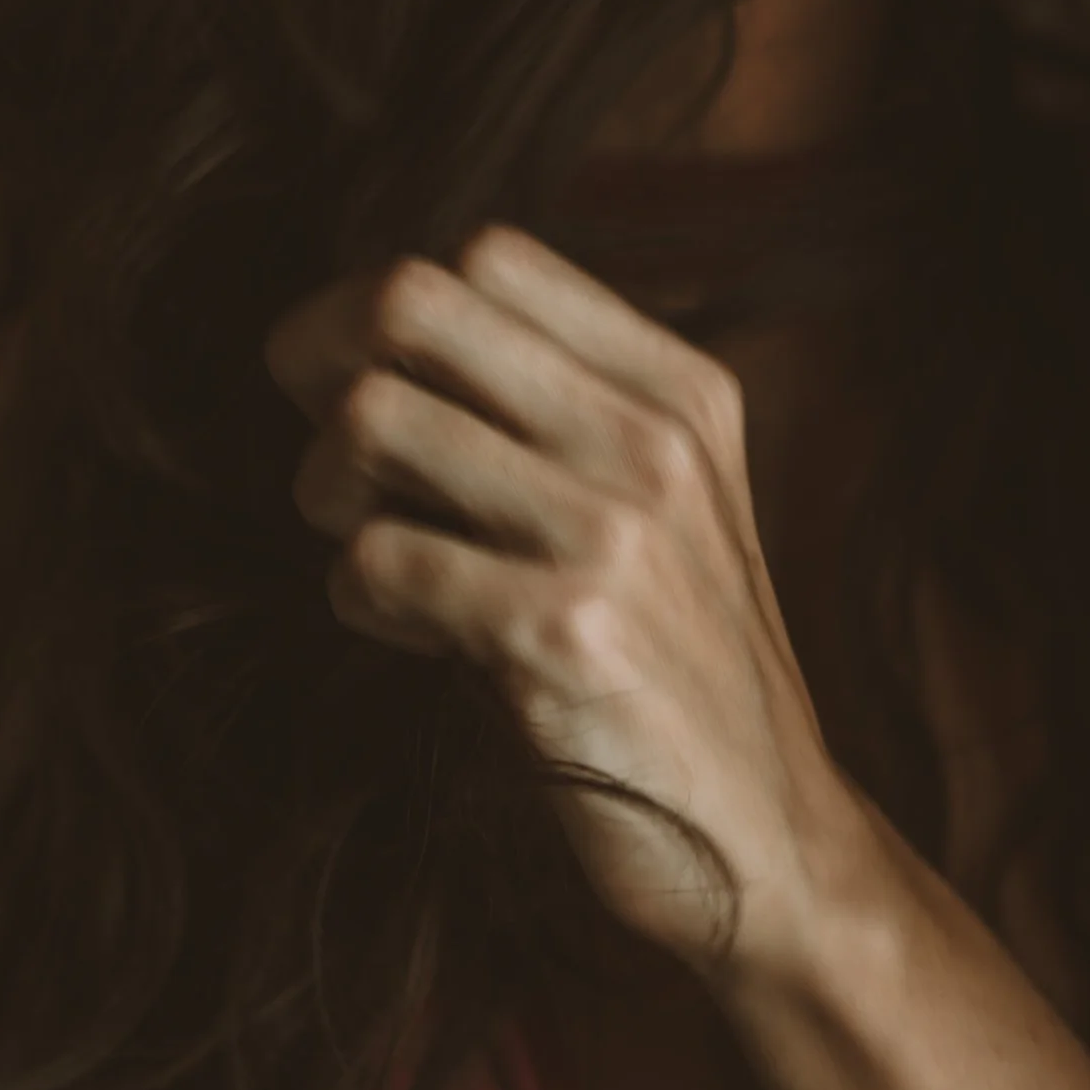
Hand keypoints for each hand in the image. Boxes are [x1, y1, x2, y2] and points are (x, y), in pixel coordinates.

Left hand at [263, 225, 851, 972]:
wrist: (768, 833)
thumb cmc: (678, 661)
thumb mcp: (670, 500)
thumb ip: (563, 406)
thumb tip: (375, 326)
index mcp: (680, 391)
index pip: (490, 256)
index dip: (384, 302)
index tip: (357, 375)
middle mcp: (652, 442)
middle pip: (411, 302)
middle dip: (321, 364)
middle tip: (325, 450)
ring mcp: (612, 534)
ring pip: (370, 420)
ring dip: (328, 491)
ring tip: (371, 550)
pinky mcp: (561, 632)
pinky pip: (374, 561)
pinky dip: (360, 596)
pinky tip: (415, 632)